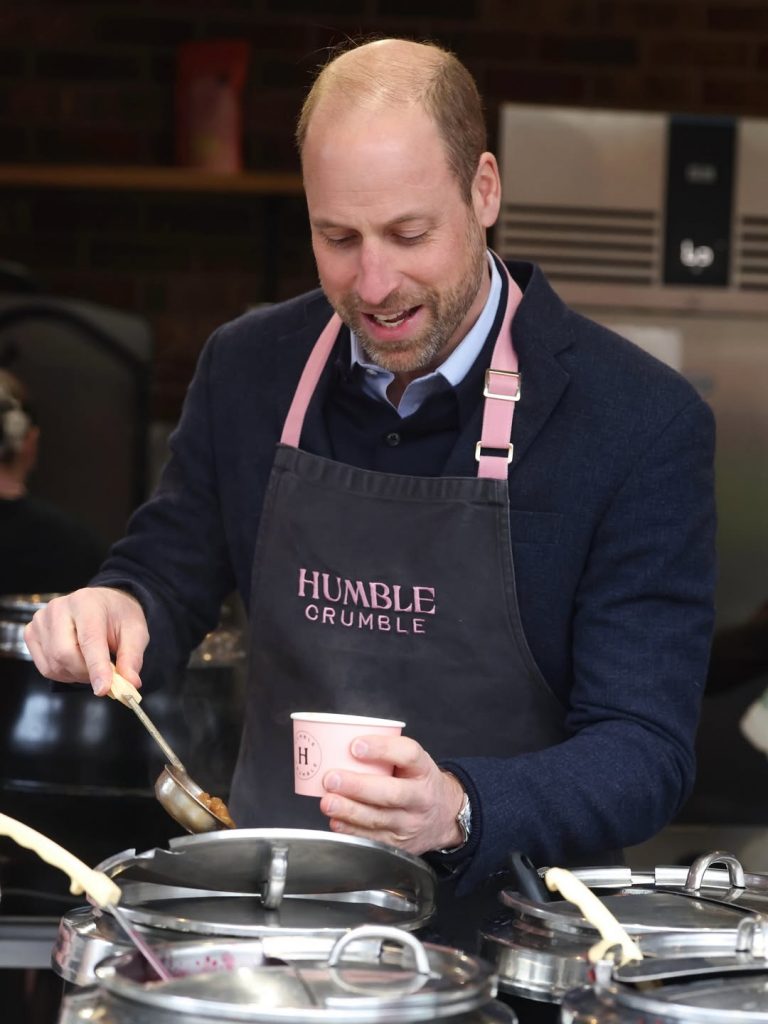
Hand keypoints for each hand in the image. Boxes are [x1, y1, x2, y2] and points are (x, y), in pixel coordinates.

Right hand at [24, 587, 147, 695]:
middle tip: (104, 674)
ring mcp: (41, 620)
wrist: (102, 604)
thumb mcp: (136, 632)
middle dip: (87, 673)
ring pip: (54, 665)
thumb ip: (132, 658)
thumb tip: (130, 683)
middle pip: (65, 654)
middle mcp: (59, 608)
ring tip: (91, 663)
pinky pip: (46, 668)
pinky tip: (76, 662)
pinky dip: (64, 674)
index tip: (104, 689)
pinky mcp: (31, 633)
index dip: (97, 667)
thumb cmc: (117, 616)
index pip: (89, 639)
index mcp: (87, 602)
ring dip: (76, 675)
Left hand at [318, 735, 465, 853]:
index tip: (355, 745)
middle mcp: (421, 798)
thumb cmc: (418, 782)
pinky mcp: (399, 845)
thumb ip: (387, 753)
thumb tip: (339, 743)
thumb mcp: (413, 763)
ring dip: (349, 810)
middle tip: (332, 778)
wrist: (445, 817)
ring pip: (378, 818)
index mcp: (424, 770)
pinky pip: (373, 839)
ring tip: (327, 802)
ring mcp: (410, 824)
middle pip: (391, 793)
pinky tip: (336, 821)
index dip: (382, 749)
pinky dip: (351, 831)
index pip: (408, 755)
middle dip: (357, 786)